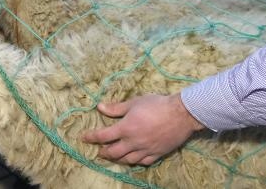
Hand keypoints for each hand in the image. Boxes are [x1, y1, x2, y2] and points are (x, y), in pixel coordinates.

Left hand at [83, 93, 204, 164]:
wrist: (180, 114)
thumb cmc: (157, 104)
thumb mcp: (134, 102)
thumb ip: (116, 108)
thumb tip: (100, 107)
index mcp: (126, 128)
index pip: (103, 136)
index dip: (92, 137)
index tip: (84, 137)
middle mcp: (133, 142)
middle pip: (113, 152)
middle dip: (103, 152)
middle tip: (99, 151)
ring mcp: (145, 150)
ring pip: (127, 160)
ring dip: (117, 159)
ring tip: (113, 155)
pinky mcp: (156, 154)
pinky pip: (142, 162)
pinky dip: (135, 161)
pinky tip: (132, 159)